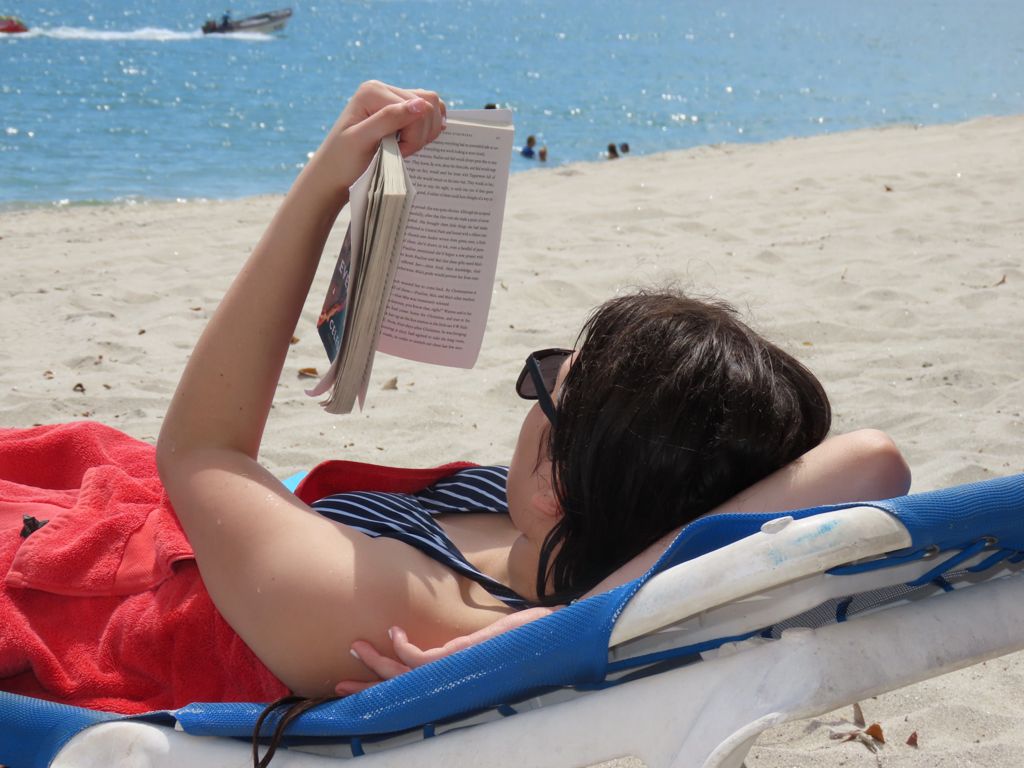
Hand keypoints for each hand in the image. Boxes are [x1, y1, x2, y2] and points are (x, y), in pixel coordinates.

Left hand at [312, 80, 446, 197]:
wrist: (332, 174)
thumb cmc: (343, 160)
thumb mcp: (363, 140)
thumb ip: (390, 119)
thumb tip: (422, 104)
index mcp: (373, 91)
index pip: (418, 107)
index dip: (414, 135)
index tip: (396, 152)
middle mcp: (383, 89)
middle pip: (428, 105)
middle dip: (420, 134)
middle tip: (400, 151)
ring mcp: (391, 99)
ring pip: (431, 108)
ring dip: (424, 133)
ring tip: (403, 147)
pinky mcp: (398, 111)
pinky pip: (427, 112)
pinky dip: (427, 129)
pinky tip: (416, 140)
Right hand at [335, 607, 557, 695]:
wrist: (558, 631)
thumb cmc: (535, 635)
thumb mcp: (501, 636)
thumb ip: (480, 640)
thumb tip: (466, 633)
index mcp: (459, 672)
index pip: (415, 681)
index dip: (387, 681)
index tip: (362, 675)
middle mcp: (454, 675)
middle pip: (403, 685)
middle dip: (369, 685)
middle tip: (338, 685)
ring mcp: (457, 667)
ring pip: (406, 673)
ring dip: (378, 664)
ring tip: (355, 651)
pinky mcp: (464, 657)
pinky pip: (424, 660)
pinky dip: (405, 648)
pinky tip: (392, 634)